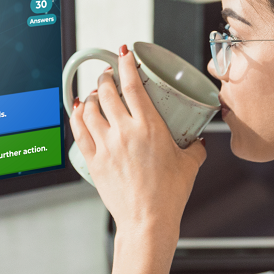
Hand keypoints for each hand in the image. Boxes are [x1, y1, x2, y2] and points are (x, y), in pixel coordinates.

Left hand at [69, 46, 205, 237]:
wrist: (147, 221)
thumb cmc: (169, 195)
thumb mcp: (190, 165)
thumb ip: (194, 147)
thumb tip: (196, 140)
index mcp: (149, 127)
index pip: (132, 84)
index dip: (125, 63)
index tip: (124, 53)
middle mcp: (124, 132)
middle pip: (107, 92)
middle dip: (106, 77)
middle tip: (108, 74)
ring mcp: (106, 146)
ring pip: (90, 109)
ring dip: (90, 95)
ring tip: (95, 93)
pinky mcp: (94, 161)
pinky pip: (79, 131)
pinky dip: (76, 116)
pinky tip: (78, 110)